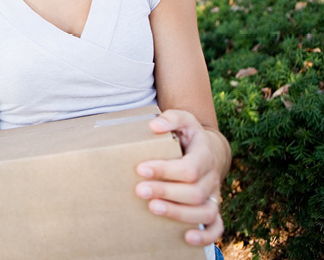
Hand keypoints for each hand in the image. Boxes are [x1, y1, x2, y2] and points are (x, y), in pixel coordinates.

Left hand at [134, 109, 224, 246]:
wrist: (207, 149)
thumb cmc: (188, 135)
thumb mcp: (183, 119)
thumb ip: (171, 118)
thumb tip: (154, 126)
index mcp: (205, 156)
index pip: (189, 168)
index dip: (165, 171)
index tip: (141, 169)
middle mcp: (212, 178)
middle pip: (194, 192)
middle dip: (165, 192)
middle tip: (139, 190)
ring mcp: (213, 195)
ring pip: (204, 212)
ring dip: (178, 213)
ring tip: (152, 208)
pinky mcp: (212, 208)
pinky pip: (217, 227)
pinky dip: (205, 236)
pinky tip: (186, 237)